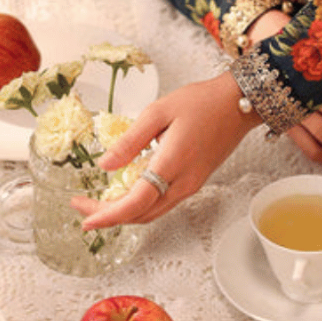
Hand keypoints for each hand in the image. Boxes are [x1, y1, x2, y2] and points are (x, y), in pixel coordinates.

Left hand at [72, 70, 256, 228]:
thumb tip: (104, 165)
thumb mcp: (159, 111)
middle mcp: (184, 182)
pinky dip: (140, 205)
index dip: (107, 215)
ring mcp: (191, 185)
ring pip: (152, 213)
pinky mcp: (194, 182)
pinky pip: (162, 203)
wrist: (239, 104)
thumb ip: (130, 140)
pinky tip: (126, 192)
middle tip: (82, 205)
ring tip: (98, 201)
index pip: (135, 203)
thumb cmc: (202, 101)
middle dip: (108, 216)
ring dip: (123, 213)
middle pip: (141, 215)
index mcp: (172, 163)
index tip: (85, 219)